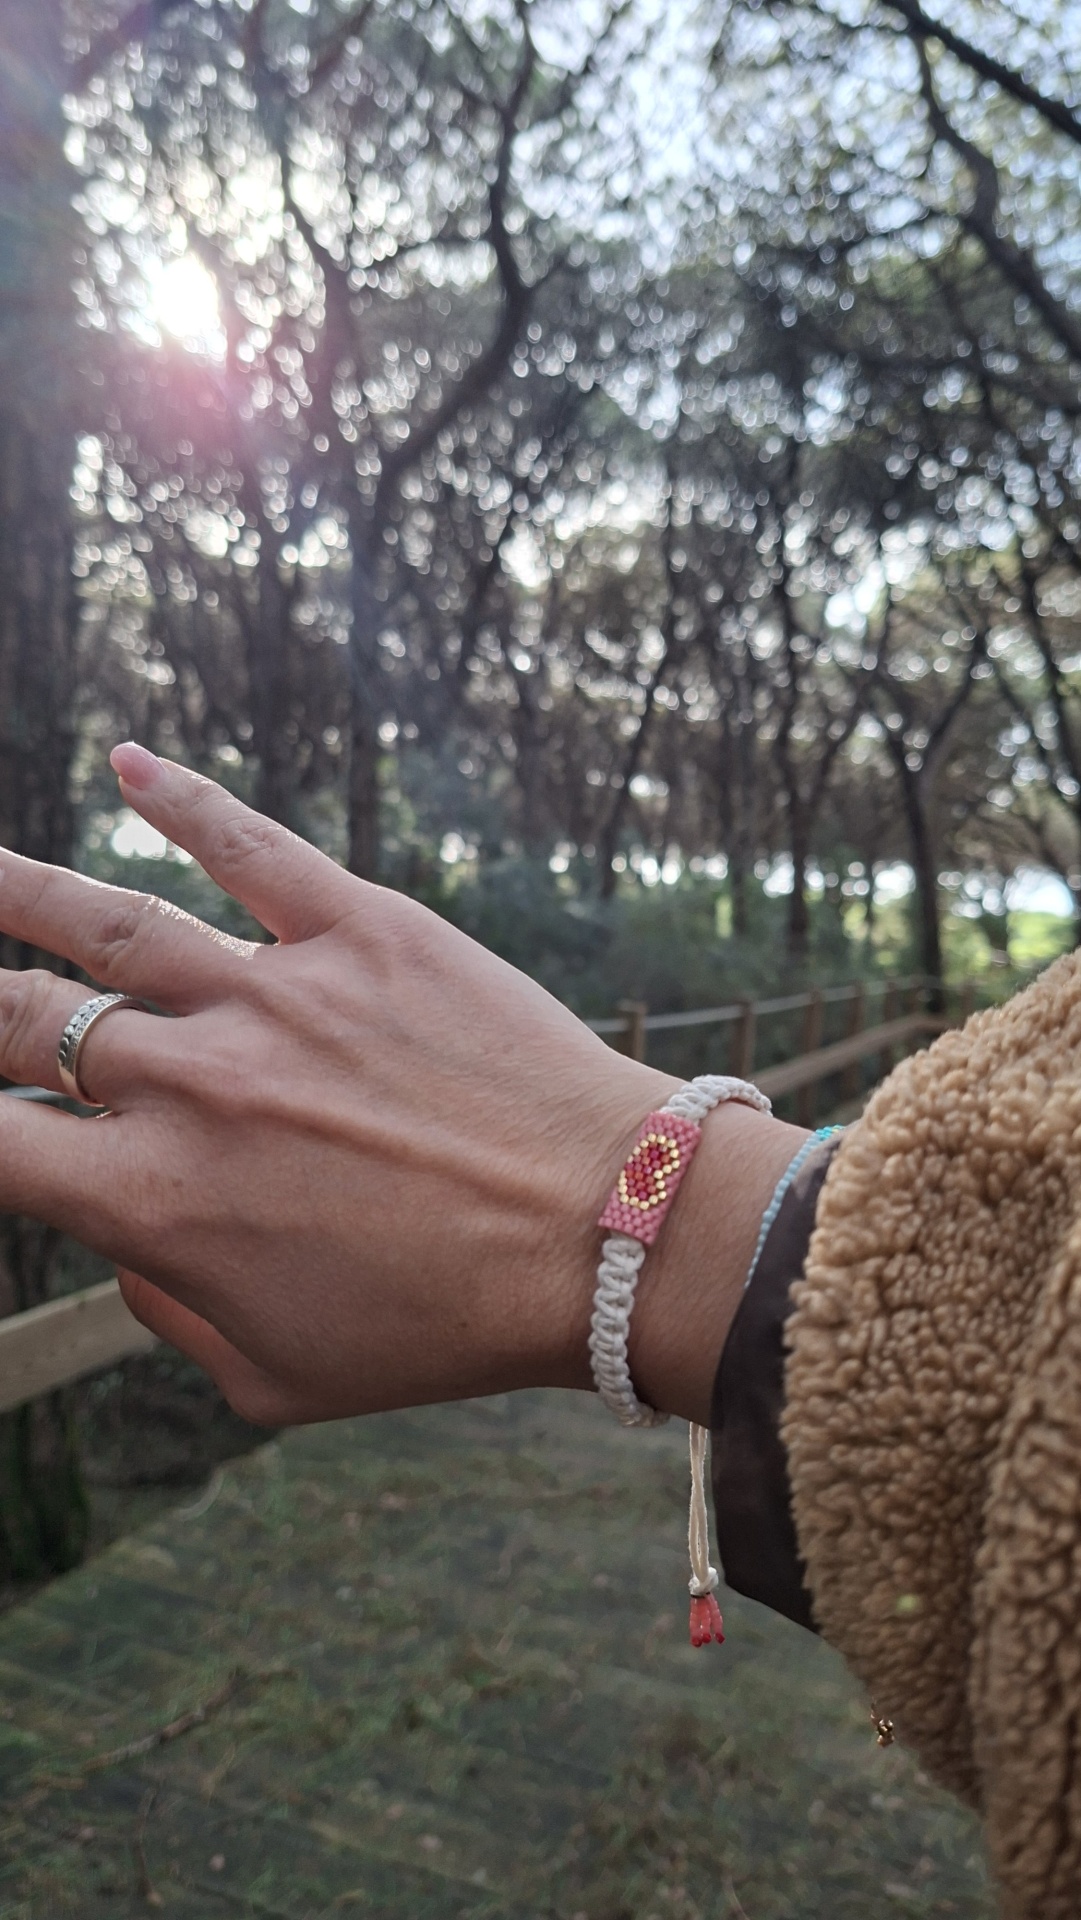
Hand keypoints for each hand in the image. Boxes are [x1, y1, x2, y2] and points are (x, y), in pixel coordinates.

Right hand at [0, 749, 801, 1426]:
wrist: (605, 1233)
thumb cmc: (448, 1325)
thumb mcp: (278, 1376)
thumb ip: (167, 1310)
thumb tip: (127, 1243)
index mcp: (158, 1201)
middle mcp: (195, 1085)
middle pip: (26, 1021)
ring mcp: (277, 995)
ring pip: (108, 922)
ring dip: (18, 888)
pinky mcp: (364, 930)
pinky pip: (253, 847)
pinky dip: (185, 801)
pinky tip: (132, 763)